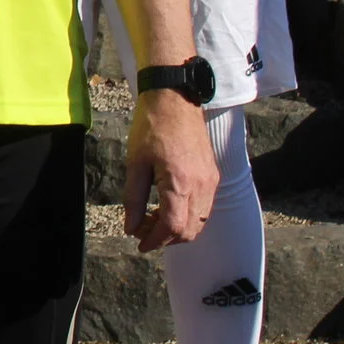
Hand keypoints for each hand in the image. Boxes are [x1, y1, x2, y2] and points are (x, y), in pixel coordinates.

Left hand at [123, 91, 217, 251]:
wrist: (175, 99)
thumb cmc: (151, 126)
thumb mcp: (135, 162)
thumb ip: (133, 199)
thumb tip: (130, 226)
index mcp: (180, 183)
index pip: (173, 227)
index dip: (155, 241)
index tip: (139, 243)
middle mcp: (201, 186)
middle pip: (189, 230)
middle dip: (166, 238)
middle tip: (142, 230)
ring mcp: (211, 182)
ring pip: (200, 222)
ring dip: (177, 228)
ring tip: (151, 219)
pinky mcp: (213, 176)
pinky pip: (204, 208)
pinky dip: (187, 216)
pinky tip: (167, 207)